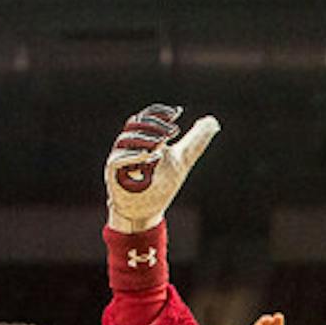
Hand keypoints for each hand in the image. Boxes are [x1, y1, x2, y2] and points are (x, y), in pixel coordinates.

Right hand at [105, 104, 219, 232]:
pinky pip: (118, 159)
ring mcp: (120, 158)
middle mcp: (130, 145)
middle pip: (136, 124)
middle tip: (175, 131)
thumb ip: (195, 142)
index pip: (147, 118)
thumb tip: (212, 122)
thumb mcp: (182, 160)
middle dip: (156, 125)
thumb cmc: (161, 184)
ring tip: (163, 141)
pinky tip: (150, 155)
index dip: (160, 113)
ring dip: (146, 138)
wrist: (145, 211)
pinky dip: (134, 155)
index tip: (177, 113)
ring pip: (126, 139)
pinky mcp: (113, 173)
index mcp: (144, 139)